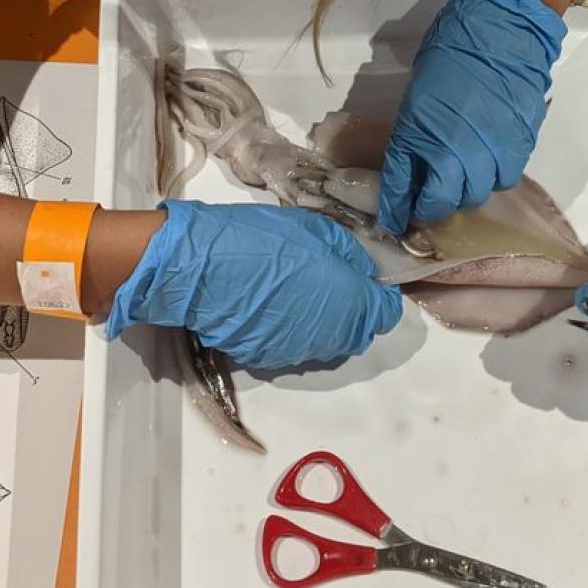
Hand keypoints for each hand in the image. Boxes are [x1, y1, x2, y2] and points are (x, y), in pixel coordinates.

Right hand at [106, 201, 402, 368]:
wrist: (201, 268)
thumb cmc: (263, 240)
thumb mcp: (316, 230)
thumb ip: (349, 254)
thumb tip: (364, 270)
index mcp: (351, 303)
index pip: (386, 314)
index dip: (381, 296)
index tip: (368, 280)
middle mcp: (331, 336)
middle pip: (358, 331)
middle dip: (355, 310)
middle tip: (333, 281)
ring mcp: (298, 351)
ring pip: (325, 341)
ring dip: (323, 320)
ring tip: (298, 291)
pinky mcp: (267, 358)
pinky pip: (292, 344)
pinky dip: (290, 328)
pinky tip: (270, 303)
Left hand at [378, 0, 565, 231]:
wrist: (502, 27)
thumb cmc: (450, 53)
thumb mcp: (416, 99)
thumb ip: (411, 142)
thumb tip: (409, 172)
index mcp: (429, 143)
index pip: (412, 196)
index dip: (402, 210)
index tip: (397, 219)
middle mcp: (463, 157)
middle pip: (450, 203)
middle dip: (437, 201)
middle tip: (431, 189)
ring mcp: (498, 154)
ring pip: (482, 193)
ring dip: (469, 188)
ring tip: (463, 170)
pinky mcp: (524, 145)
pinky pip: (507, 175)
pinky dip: (495, 172)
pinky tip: (489, 155)